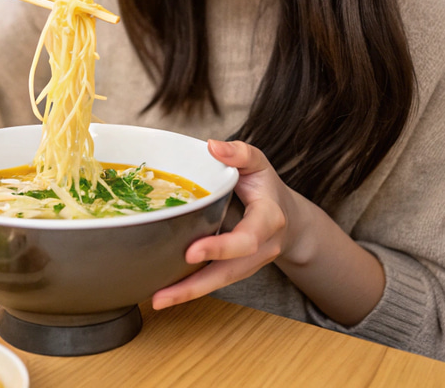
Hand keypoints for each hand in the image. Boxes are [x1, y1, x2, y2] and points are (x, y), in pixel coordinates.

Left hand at [152, 139, 299, 308]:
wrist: (288, 218)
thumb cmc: (267, 187)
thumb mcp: (258, 163)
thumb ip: (239, 153)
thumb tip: (213, 145)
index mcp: (269, 219)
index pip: (247, 239)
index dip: (221, 247)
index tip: (192, 251)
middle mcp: (261, 248)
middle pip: (230, 272)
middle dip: (196, 284)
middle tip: (163, 293)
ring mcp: (249, 264)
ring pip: (220, 282)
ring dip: (187, 293)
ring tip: (156, 300)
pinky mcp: (235, 269)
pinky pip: (213, 281)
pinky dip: (189, 289)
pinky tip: (165, 293)